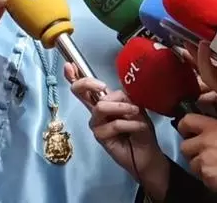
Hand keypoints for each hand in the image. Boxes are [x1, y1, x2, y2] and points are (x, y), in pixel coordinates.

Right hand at [64, 64, 168, 197]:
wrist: (147, 151)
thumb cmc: (140, 128)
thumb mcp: (135, 105)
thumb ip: (121, 96)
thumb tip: (107, 90)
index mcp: (104, 100)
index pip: (85, 88)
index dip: (74, 76)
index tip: (69, 66)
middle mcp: (96, 111)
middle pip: (80, 92)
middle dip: (89, 84)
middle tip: (102, 86)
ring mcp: (96, 124)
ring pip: (100, 107)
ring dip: (121, 107)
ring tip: (135, 112)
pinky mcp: (100, 136)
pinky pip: (113, 124)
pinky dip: (129, 123)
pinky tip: (138, 127)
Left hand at [178, 114, 216, 193]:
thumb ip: (215, 131)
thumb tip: (207, 134)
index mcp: (211, 127)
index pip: (186, 121)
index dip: (184, 128)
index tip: (187, 133)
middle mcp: (204, 142)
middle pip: (184, 147)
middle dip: (192, 152)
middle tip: (204, 155)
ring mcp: (204, 161)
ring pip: (192, 165)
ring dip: (201, 167)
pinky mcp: (208, 177)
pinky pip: (203, 178)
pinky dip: (211, 179)